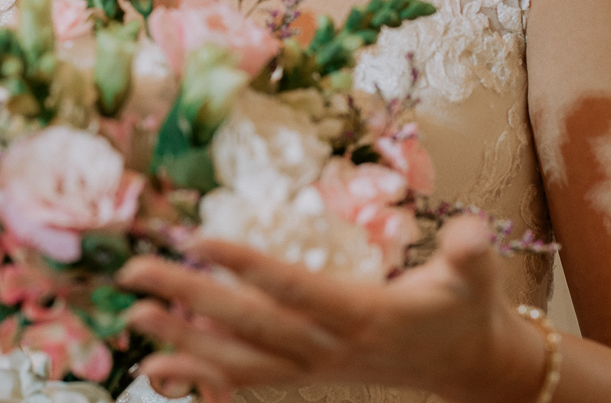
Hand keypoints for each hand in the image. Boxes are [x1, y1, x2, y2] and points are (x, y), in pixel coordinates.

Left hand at [116, 216, 546, 402]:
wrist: (470, 367)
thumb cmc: (465, 309)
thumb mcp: (474, 278)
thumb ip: (470, 254)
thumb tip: (473, 230)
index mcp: (363, 314)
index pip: (292, 288)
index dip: (245, 265)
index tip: (197, 239)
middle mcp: (330, 348)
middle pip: (249, 324)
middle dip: (189, 298)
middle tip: (135, 273)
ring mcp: (315, 367)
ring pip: (240, 359)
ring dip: (183, 340)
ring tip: (136, 316)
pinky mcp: (307, 374)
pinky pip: (248, 380)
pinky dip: (202, 374)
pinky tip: (161, 364)